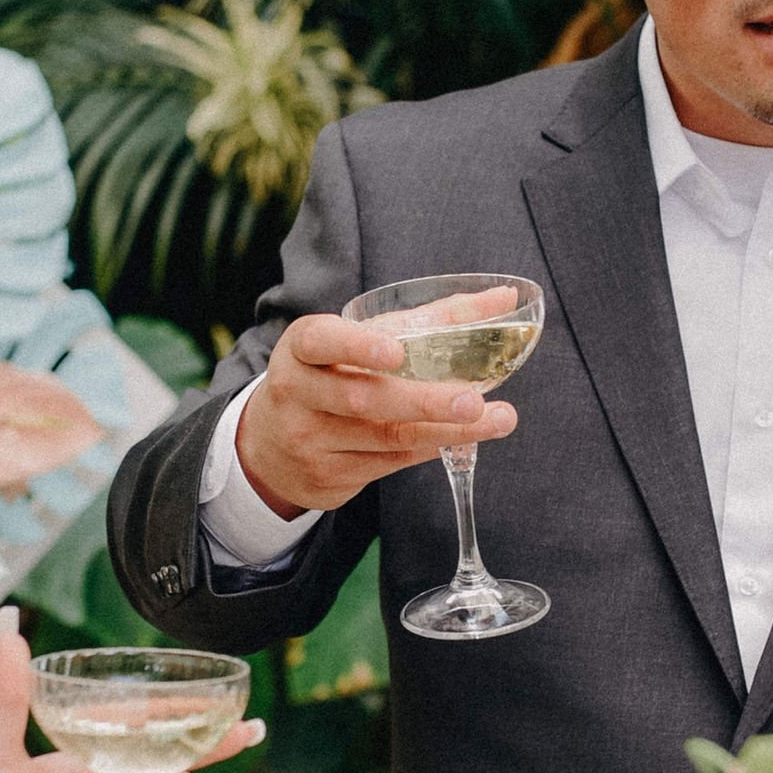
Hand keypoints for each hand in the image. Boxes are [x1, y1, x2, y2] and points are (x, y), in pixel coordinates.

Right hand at [236, 291, 521, 517]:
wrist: (269, 445)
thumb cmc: (330, 375)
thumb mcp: (359, 339)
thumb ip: (429, 318)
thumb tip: (503, 297)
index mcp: (301, 350)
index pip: (321, 342)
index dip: (357, 346)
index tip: (395, 352)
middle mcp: (298, 395)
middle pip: (364, 398)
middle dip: (424, 401)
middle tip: (473, 399)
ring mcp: (310, 440)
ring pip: (386, 437)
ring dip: (446, 429)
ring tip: (497, 419)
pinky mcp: (329, 475)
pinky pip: (390, 462)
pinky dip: (431, 446)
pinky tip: (464, 436)